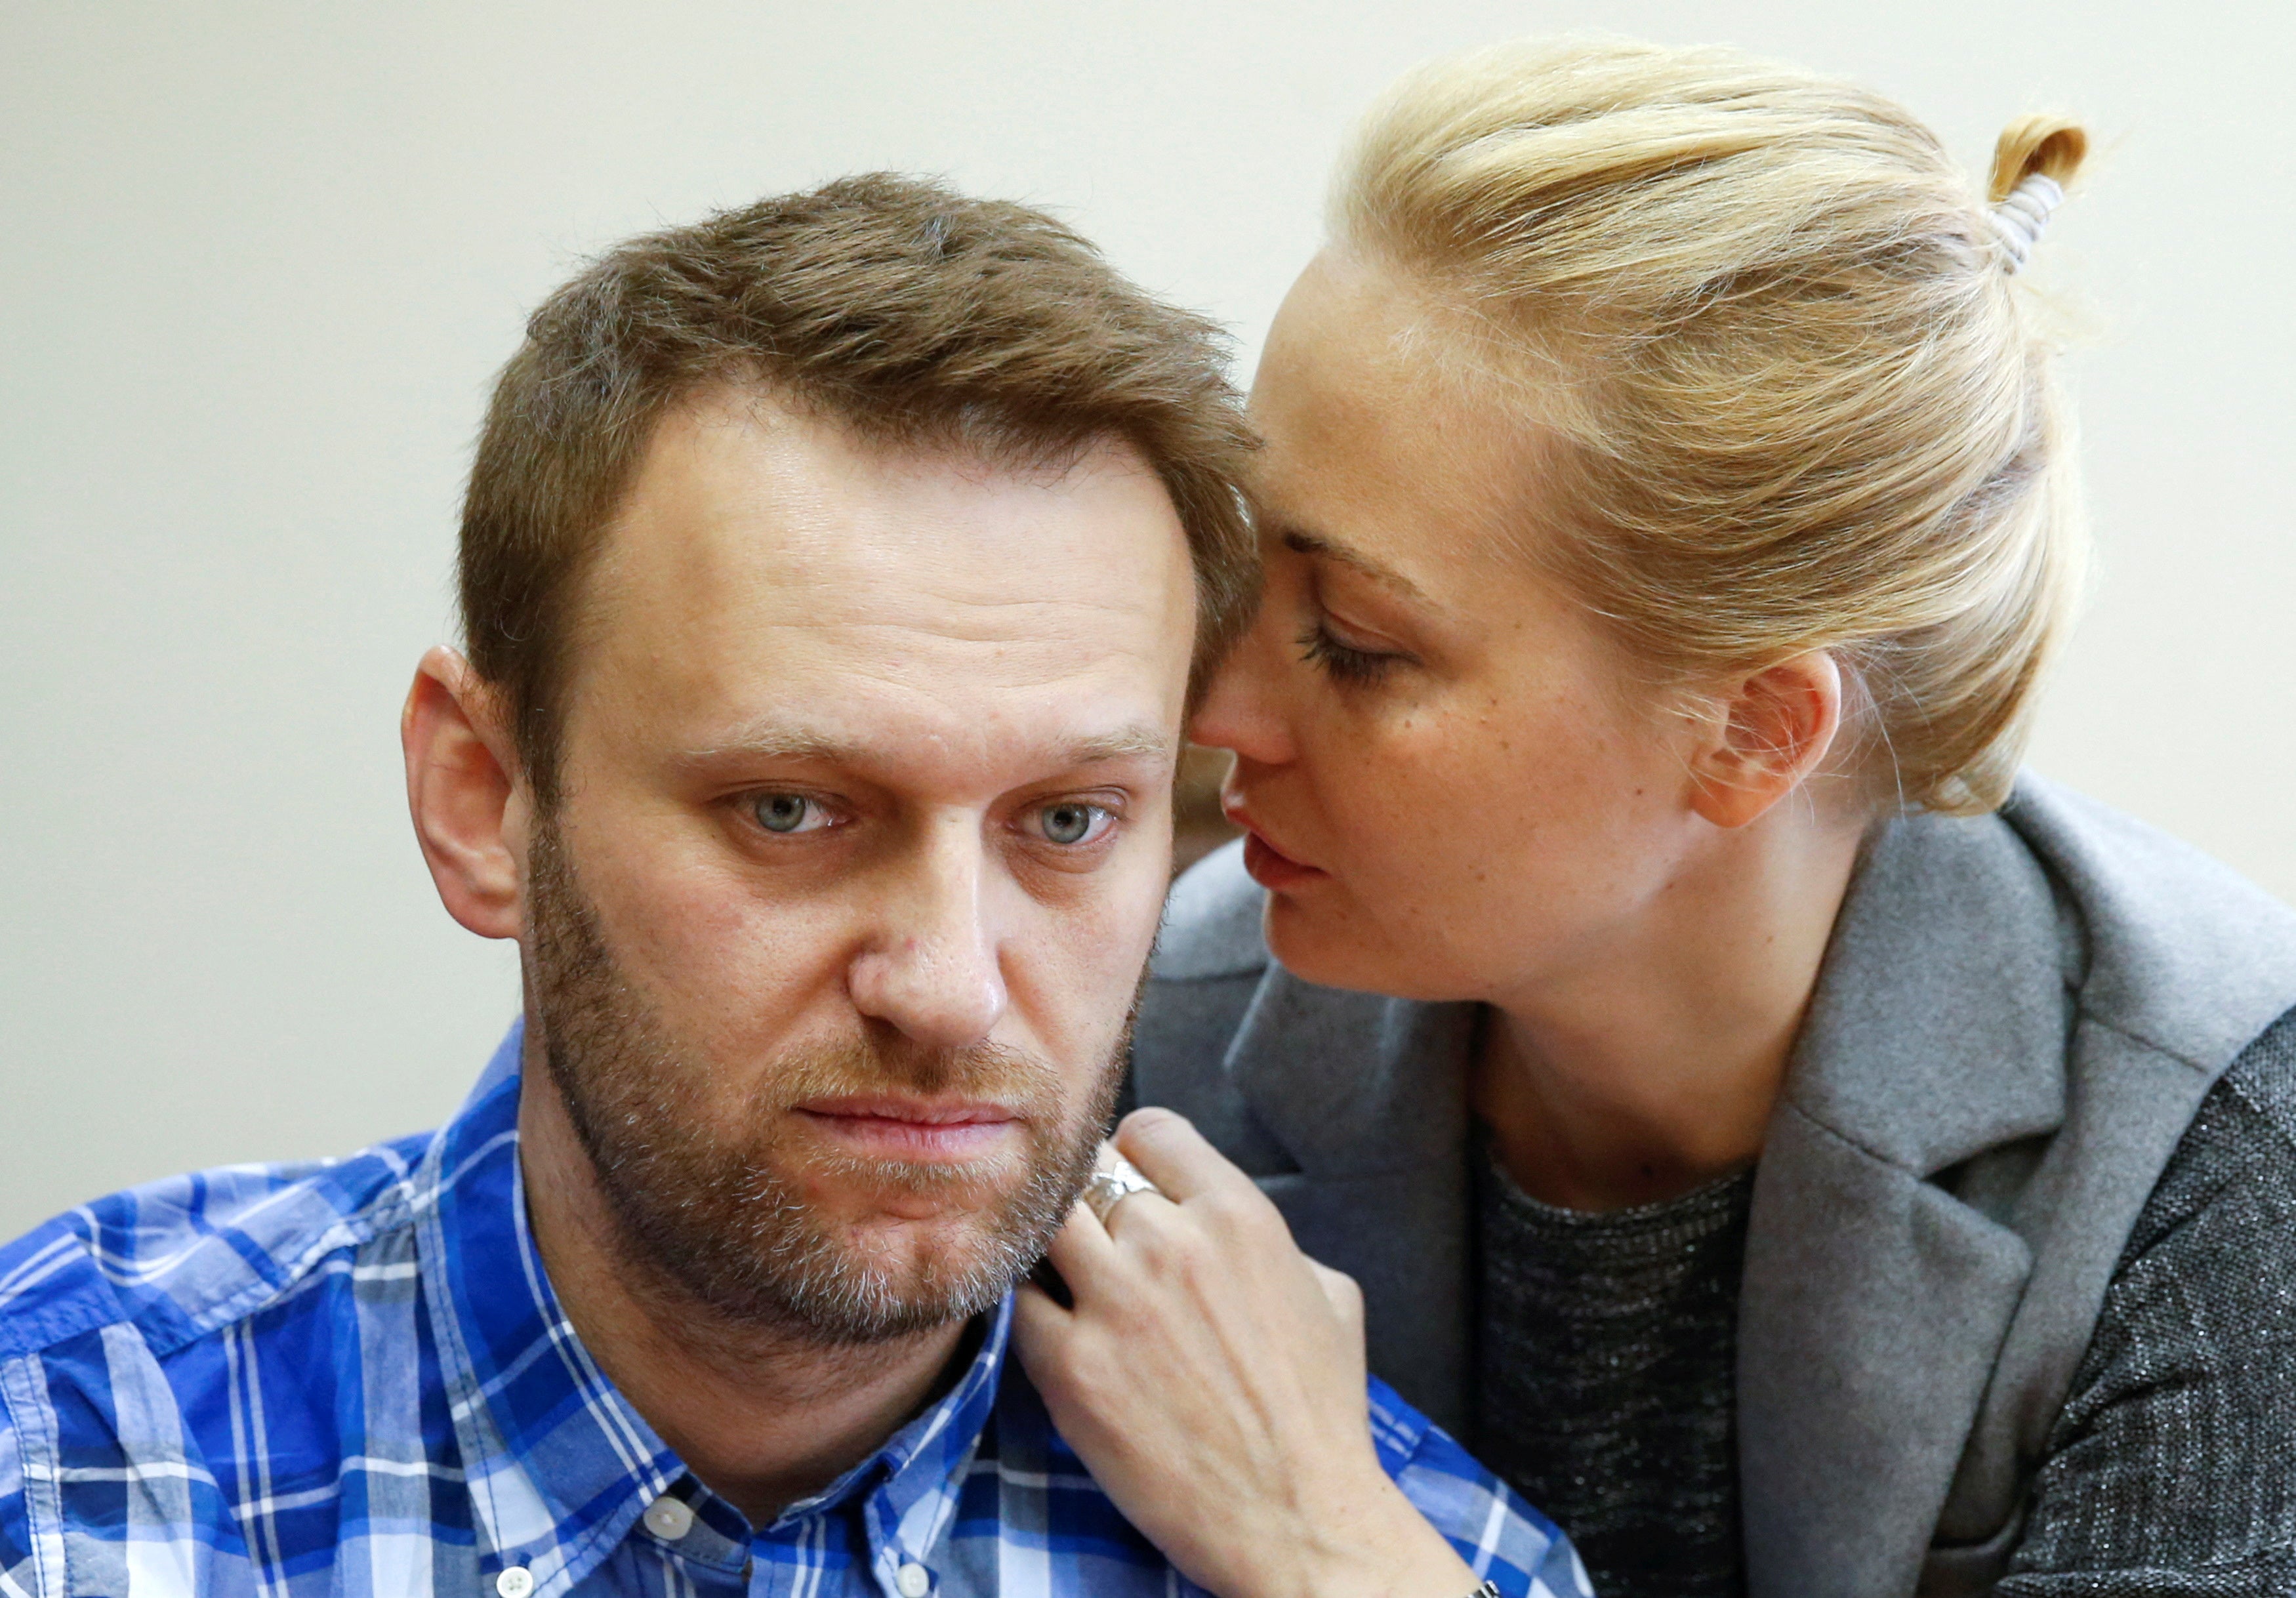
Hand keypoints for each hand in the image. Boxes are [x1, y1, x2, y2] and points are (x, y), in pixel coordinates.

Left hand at [1013, 1108, 1476, 1597]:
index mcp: (1239, 1216)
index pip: (1149, 1130)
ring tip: (1064, 1274)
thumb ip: (1271, 1240)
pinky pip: (1020, 1301)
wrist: (1298, 1519)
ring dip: (1051, 1242)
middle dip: (1090, 1201)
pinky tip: (1051, 1326)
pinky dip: (1030, 1306)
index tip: (1129, 1184)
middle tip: (1096, 1239)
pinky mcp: (1070, 1367)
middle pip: (1088, 1173)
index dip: (1134, 1155)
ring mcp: (1116, 1302)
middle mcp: (1172, 1244)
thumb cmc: (1321, 1414)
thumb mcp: (1330, 1295)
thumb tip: (1224, 1222)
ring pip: (1044, 1222)